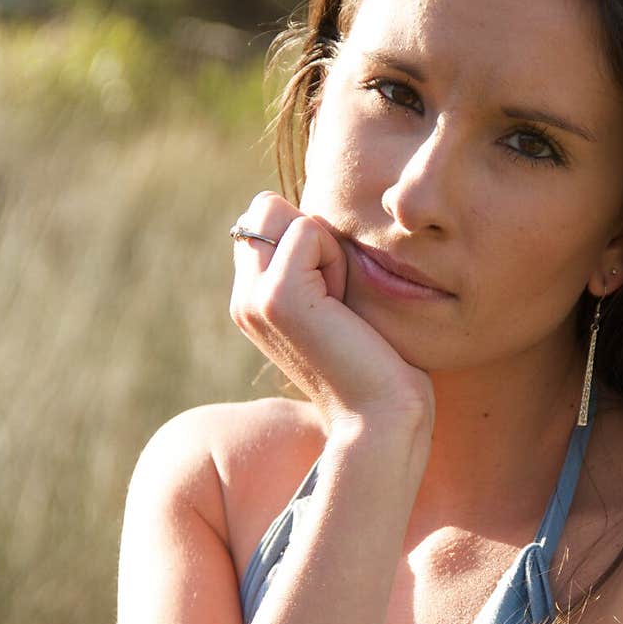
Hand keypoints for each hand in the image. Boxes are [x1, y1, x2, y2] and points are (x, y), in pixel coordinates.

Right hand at [230, 192, 434, 439]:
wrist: (380, 416)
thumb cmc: (375, 362)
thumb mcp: (337, 299)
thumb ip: (314, 260)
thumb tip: (313, 216)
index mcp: (252, 300)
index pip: (266, 218)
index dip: (311, 241)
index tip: (336, 296)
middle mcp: (242, 299)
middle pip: (265, 208)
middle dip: (313, 236)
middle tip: (339, 295)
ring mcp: (252, 298)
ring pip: (280, 213)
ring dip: (325, 247)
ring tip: (341, 303)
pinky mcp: (274, 297)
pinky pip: (307, 230)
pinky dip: (336, 258)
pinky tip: (344, 309)